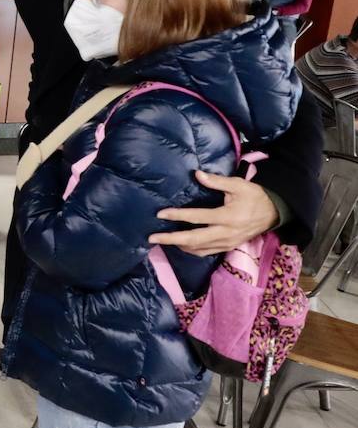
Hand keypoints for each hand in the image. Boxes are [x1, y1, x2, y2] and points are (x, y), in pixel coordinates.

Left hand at [149, 171, 279, 256]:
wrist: (274, 213)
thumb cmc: (254, 196)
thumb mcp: (238, 185)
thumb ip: (217, 181)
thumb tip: (197, 174)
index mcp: (228, 217)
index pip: (197, 217)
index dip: (178, 216)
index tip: (161, 214)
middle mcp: (226, 233)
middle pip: (194, 239)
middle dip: (171, 239)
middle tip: (152, 238)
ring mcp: (227, 243)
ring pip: (198, 249)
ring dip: (179, 246)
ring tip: (162, 241)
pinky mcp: (228, 247)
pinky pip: (206, 252)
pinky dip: (191, 250)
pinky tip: (181, 245)